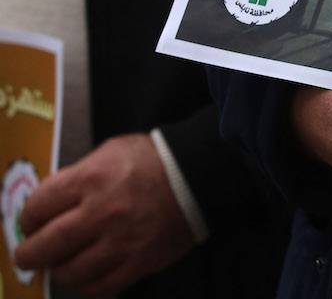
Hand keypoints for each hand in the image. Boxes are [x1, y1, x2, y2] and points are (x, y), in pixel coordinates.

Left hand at [13, 134, 194, 295]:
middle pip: (47, 245)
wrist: (198, 174)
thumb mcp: (110, 152)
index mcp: (90, 179)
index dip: (28, 217)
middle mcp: (101, 213)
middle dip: (29, 253)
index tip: (29, 222)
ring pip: (72, 271)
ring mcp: (122, 241)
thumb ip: (78, 175)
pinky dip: (88, 284)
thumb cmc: (151, 159)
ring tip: (60, 265)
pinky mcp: (141, 261)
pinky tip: (86, 276)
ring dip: (59, 270)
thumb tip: (52, 202)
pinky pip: (103, 285)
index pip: (39, 206)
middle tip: (27, 256)